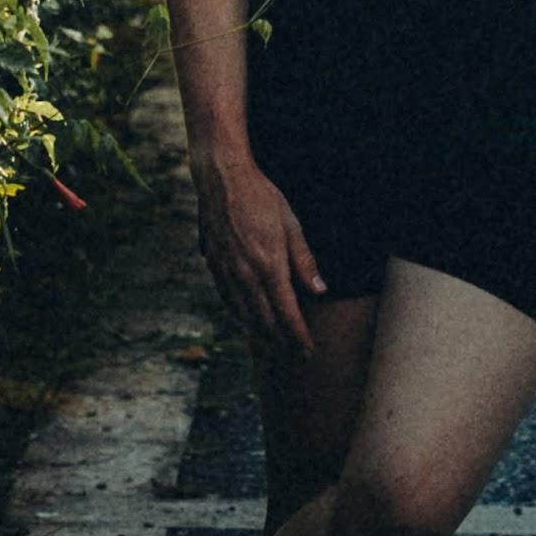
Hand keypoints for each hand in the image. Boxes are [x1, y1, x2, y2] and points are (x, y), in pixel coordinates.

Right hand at [193, 152, 327, 352]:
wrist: (222, 180)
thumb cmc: (262, 198)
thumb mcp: (291, 224)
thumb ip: (304, 261)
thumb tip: (320, 290)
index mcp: (269, 265)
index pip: (287, 313)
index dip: (299, 337)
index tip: (309, 351)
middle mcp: (247, 276)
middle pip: (266, 322)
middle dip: (282, 343)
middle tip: (296, 355)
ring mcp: (228, 274)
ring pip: (245, 316)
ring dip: (262, 335)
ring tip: (276, 345)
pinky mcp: (214, 268)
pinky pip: (229, 302)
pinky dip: (241, 317)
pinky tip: (249, 320)